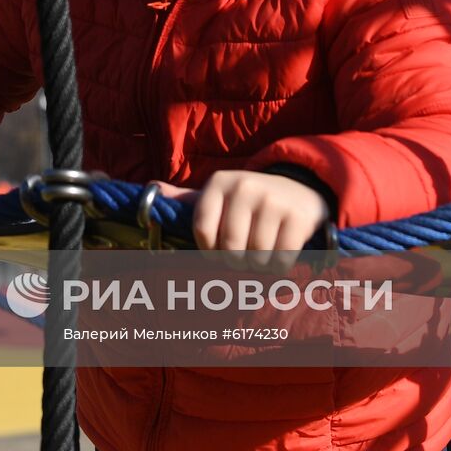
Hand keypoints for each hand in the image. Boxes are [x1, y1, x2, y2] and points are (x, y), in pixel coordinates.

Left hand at [155, 170, 326, 272]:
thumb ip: (187, 197)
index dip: (208, 250)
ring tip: (260, 253)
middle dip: (235, 261)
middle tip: (242, 257)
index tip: (216, 251)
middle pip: (230, 248)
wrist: (299, 188)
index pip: (202, 230)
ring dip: (258, 265)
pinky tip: (279, 255)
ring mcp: (273, 200)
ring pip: (256, 256)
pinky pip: (281, 259)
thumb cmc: (247, 199)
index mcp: (219, 182)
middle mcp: (245, 186)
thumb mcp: (218, 194)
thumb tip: (152, 187)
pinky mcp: (297, 217)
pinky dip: (278, 267)